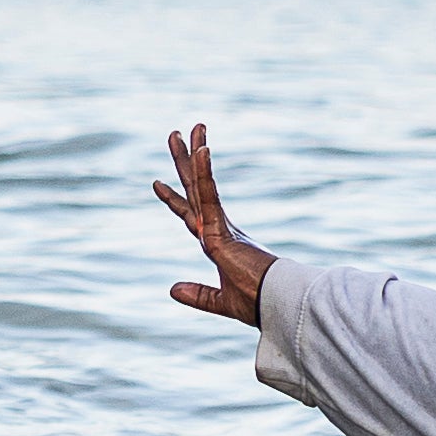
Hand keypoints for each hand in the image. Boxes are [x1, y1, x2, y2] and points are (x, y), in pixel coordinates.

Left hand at [153, 124, 277, 327]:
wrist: (278, 304)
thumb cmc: (259, 303)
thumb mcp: (221, 301)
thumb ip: (199, 294)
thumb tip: (172, 289)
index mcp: (218, 242)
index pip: (190, 214)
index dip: (174, 199)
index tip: (157, 182)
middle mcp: (218, 228)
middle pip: (194, 188)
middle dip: (183, 161)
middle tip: (175, 134)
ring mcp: (219, 227)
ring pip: (200, 184)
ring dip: (191, 156)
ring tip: (182, 131)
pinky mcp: (222, 230)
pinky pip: (209, 196)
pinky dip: (203, 174)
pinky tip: (200, 152)